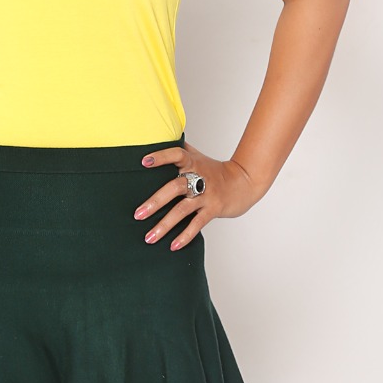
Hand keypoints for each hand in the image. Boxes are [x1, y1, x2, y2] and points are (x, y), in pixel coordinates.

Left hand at [133, 138, 261, 250]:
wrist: (244, 182)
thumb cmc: (215, 169)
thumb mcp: (198, 156)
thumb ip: (179, 149)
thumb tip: (158, 136)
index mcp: (192, 162)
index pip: (176, 154)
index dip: (161, 156)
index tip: (144, 162)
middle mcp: (199, 178)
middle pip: (175, 188)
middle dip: (155, 202)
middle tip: (138, 214)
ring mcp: (206, 195)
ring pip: (182, 210)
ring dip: (164, 225)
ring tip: (149, 237)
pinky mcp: (213, 209)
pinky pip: (197, 224)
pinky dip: (185, 236)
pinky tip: (172, 246)